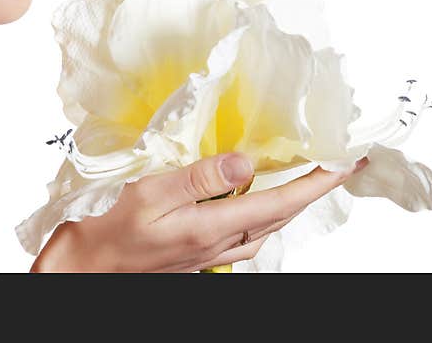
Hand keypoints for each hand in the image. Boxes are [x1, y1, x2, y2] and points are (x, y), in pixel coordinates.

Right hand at [30, 153, 368, 272]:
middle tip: (337, 166)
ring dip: (291, 204)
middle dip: (314, 191)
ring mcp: (209, 253)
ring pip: (266, 229)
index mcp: (211, 228)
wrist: (86, 269)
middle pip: (281, 218)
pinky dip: (264, 215)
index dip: (318, 182)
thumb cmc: (108, 230)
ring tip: (306, 180)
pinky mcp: (198, 254)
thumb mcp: (148, 194)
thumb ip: (198, 178)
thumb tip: (245, 162)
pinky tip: (255, 204)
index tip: (346, 162)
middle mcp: (218, 245)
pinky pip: (246, 235)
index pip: (280, 203)